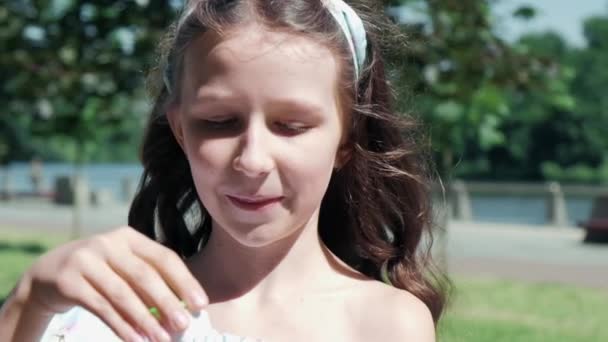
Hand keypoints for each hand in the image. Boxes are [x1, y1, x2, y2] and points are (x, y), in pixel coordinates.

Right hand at [22, 226, 207, 341]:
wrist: (48, 274)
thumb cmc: (100, 271)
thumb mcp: (123, 266)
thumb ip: (149, 280)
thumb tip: (183, 309)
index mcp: (129, 237)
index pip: (163, 257)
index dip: (184, 281)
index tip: (200, 304)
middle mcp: (107, 243)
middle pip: (144, 275)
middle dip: (167, 302)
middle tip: (184, 324)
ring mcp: (86, 260)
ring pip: (122, 294)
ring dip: (145, 319)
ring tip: (162, 339)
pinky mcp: (68, 281)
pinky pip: (101, 307)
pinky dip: (122, 326)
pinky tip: (137, 340)